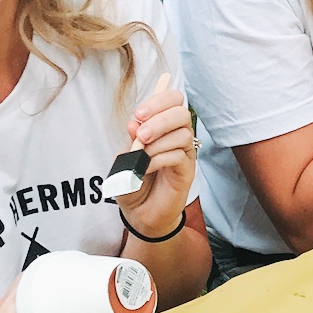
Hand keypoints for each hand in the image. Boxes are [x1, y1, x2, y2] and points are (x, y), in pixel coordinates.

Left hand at [114, 79, 195, 238]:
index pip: (173, 100)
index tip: (139, 114)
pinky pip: (179, 156)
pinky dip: (159, 159)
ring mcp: (185, 153)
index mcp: (163, 126)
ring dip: (158, 141)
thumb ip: (131, 139)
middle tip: (141, 134)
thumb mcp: (124, 156)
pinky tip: (145, 168)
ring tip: (141, 155)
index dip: (159, 100)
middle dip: (160, 118)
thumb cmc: (133, 182)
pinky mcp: (188, 171)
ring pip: (183, 133)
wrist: (138, 212)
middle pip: (182, 112)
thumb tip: (134, 123)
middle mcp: (177, 136)